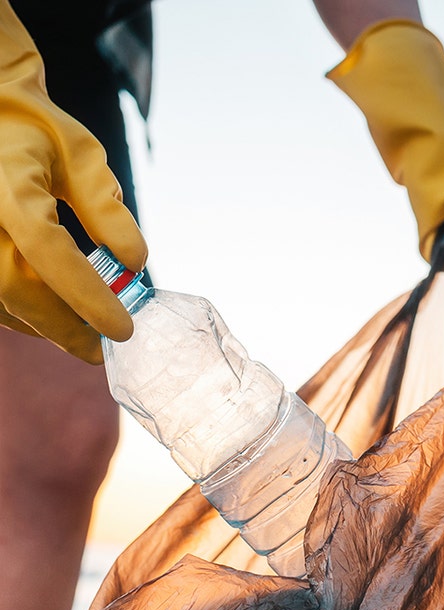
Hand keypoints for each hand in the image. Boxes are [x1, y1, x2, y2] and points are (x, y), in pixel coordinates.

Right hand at [0, 3, 148, 362]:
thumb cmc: (37, 131)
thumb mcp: (81, 156)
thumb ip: (105, 208)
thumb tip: (135, 263)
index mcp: (9, 186)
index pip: (47, 250)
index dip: (85, 295)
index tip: (123, 328)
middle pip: (14, 287)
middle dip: (63, 325)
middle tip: (103, 348)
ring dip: (43, 324)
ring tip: (85, 335)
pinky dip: (24, 312)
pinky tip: (55, 316)